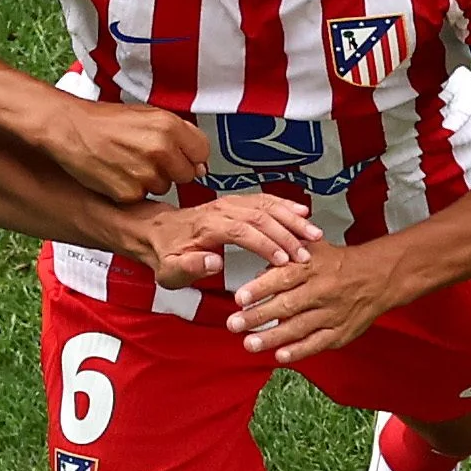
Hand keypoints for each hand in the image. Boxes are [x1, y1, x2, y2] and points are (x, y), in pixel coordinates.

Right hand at [47, 98, 211, 199]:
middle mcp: (161, 149)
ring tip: (128, 163)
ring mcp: (146, 173)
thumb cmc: (103, 121)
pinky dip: (132, 191)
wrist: (70, 129)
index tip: (184, 157)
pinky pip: (142, 198)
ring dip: (151, 181)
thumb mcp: (146, 114)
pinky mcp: (130, 192)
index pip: (202, 151)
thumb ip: (176, 133)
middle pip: (187, 174)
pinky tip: (118, 174)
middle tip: (149, 159)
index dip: (192, 156)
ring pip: (164, 188)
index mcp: (169, 125)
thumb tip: (197, 157)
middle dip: (172, 171)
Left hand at [131, 194, 317, 287]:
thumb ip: (189, 266)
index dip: (265, 245)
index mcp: (206, 226)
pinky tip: (303, 213)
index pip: (242, 231)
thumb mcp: (169, 270)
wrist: (156, 232)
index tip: (284, 262)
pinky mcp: (236, 202)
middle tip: (306, 253)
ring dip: (292, 219)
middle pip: (260, 216)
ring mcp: (230, 203)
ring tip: (313, 234)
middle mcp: (220, 210)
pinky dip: (285, 205)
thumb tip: (213, 262)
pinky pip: (265, 200)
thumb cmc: (165, 255)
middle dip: (287, 235)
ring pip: (266, 205)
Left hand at [227, 241, 407, 363]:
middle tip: (234, 324)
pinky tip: (280, 355)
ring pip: (299, 327)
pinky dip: (299, 351)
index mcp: (313, 267)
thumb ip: (286, 256)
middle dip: (258, 317)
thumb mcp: (314, 248)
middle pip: (286, 305)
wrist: (378, 276)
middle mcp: (322, 290)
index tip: (240, 298)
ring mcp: (332, 313)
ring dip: (272, 337)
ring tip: (249, 343)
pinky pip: (318, 343)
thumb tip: (258, 268)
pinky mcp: (341, 332)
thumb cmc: (339, 263)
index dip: (260, 288)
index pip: (283, 277)